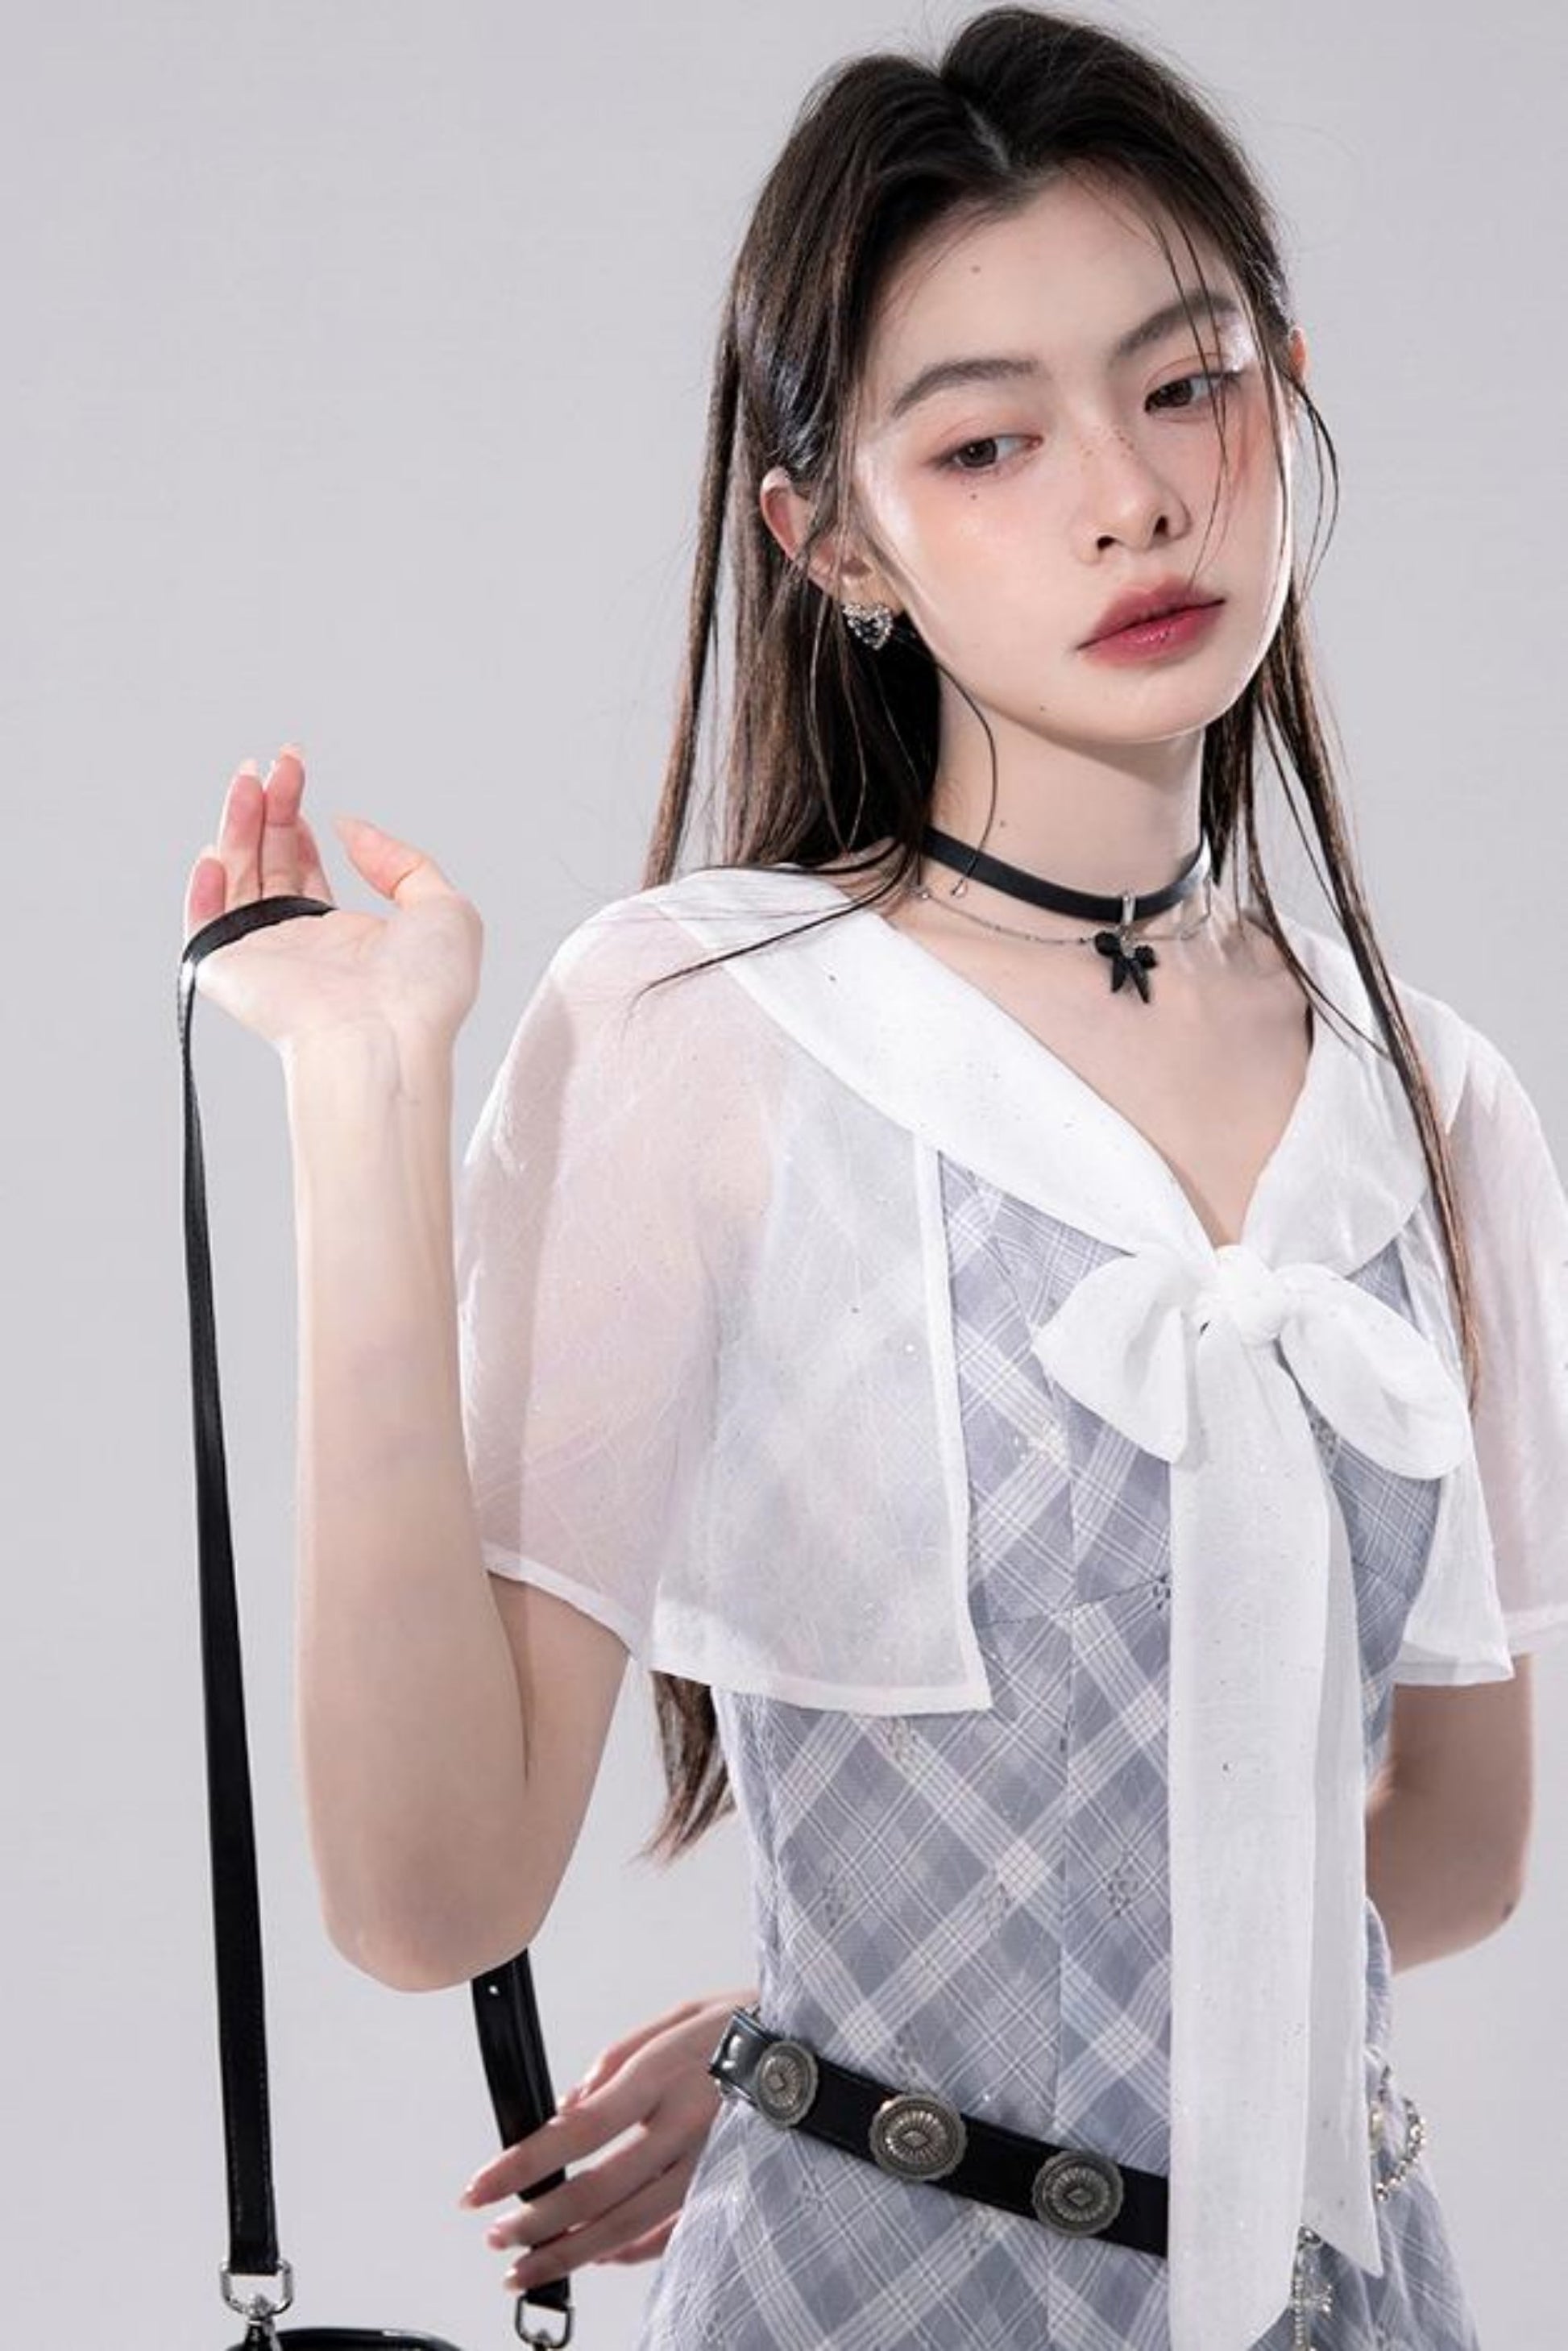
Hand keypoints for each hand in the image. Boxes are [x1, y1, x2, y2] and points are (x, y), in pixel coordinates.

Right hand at [182, 746, 482, 1054]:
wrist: (386, 1038)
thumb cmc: (423, 991)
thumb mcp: (444, 908)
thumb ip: (401, 861)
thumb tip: (350, 828)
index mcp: (343, 937)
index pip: (303, 868)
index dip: (297, 821)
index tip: (296, 776)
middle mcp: (297, 944)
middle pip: (267, 862)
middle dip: (269, 809)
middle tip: (276, 765)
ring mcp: (259, 955)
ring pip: (234, 877)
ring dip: (237, 825)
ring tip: (250, 782)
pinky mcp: (226, 969)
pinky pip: (201, 922)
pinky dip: (202, 886)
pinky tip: (215, 852)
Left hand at [458, 1986, 757, 2296]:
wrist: (825, 2047)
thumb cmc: (749, 2022)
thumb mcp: (680, 2014)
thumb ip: (617, 2059)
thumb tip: (567, 2107)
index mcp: (665, 2072)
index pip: (578, 2131)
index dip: (523, 2165)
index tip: (480, 2188)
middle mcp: (687, 2124)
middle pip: (599, 2190)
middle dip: (539, 2224)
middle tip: (497, 2240)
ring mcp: (713, 2163)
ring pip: (631, 2226)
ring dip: (573, 2253)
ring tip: (528, 2268)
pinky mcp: (735, 2187)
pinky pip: (674, 2235)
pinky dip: (630, 2253)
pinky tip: (598, 2258)